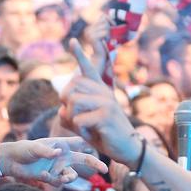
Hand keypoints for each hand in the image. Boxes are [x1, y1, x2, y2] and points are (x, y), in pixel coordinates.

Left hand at [0, 137, 105, 185]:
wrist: (12, 161)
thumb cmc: (23, 149)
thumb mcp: (34, 148)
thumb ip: (47, 150)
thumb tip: (58, 153)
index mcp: (61, 145)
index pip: (79, 142)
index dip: (89, 142)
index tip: (98, 143)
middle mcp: (62, 156)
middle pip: (83, 160)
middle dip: (94, 164)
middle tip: (105, 169)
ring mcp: (57, 168)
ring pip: (72, 175)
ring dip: (70, 178)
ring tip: (65, 178)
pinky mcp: (51, 177)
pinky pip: (58, 182)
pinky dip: (53, 180)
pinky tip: (44, 175)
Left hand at [61, 41, 142, 165]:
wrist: (127, 148)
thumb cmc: (104, 135)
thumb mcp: (85, 122)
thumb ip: (72, 113)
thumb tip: (62, 109)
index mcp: (100, 91)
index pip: (88, 69)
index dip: (80, 55)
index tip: (73, 41)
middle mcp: (104, 92)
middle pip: (70, 89)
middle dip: (66, 106)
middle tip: (77, 119)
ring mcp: (106, 102)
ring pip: (72, 102)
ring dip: (72, 119)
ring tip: (84, 127)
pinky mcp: (106, 115)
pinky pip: (79, 119)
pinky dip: (80, 130)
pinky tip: (92, 134)